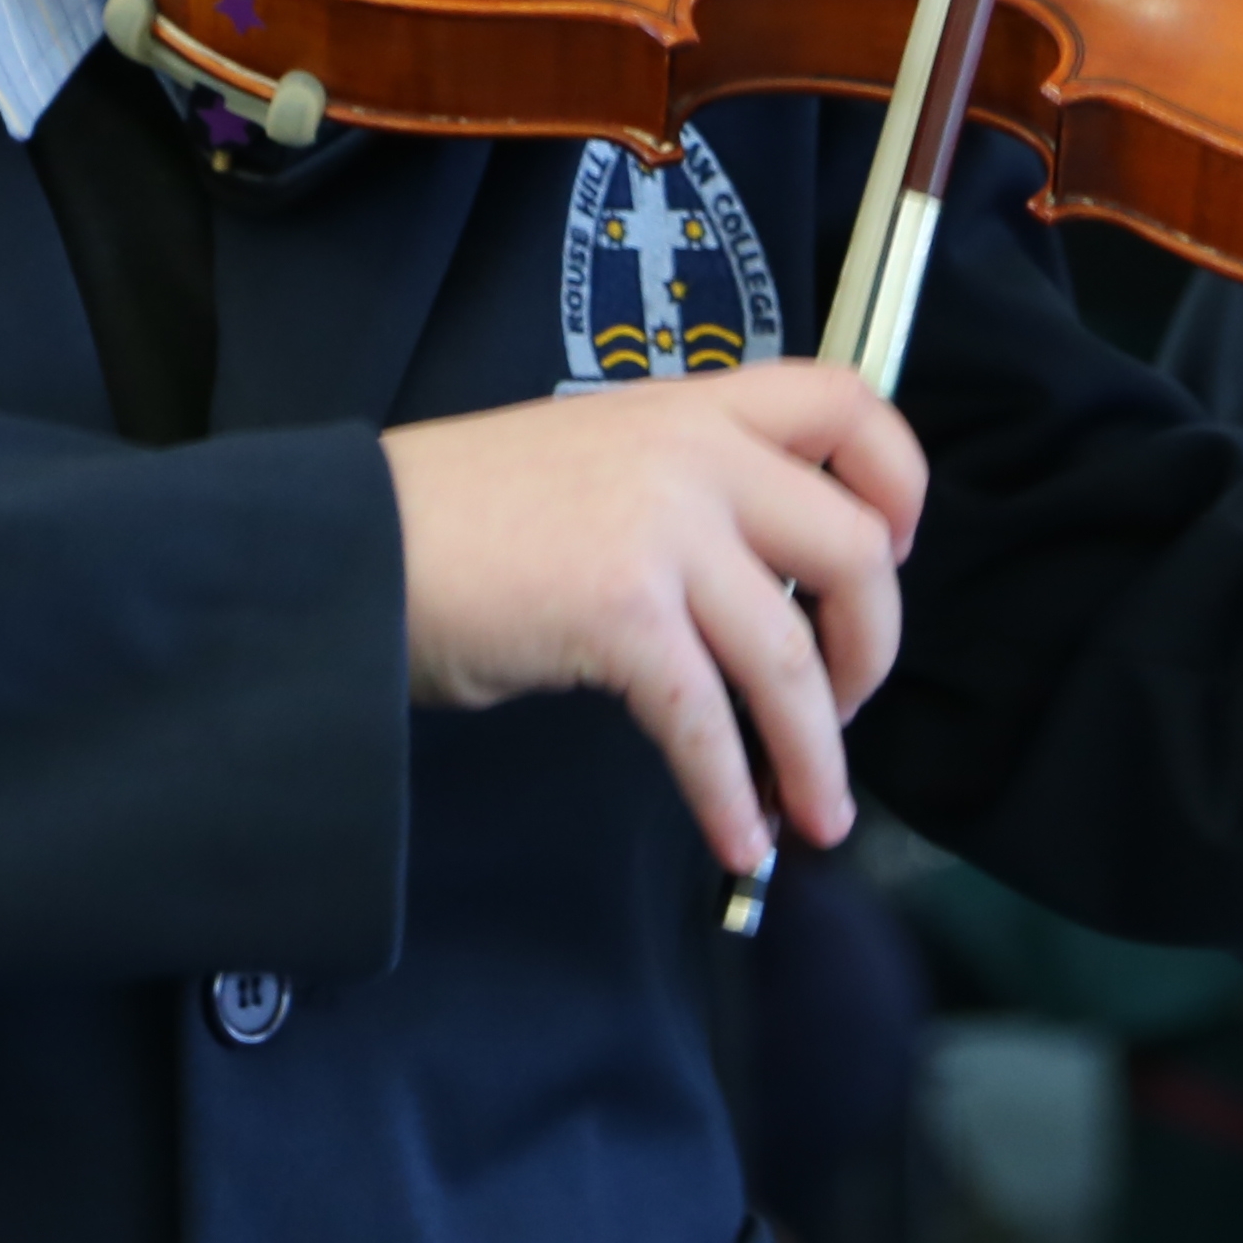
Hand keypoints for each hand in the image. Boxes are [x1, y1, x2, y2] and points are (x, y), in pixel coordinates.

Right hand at [381, 365, 927, 877]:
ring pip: (791, 654)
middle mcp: (691, 455)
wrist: (344, 546)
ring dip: (815, 753)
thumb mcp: (592, 462)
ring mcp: (660, 530)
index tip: (894, 549)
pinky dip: (733, 795)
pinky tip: (739, 838)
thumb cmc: (451, 519)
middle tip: (845, 706)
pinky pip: (709, 722)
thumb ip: (683, 495)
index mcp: (689, 407)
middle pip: (853, 549)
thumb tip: (755, 588)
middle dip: (873, 647)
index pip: (845, 403)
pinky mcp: (621, 612)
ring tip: (816, 813)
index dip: (897, 480)